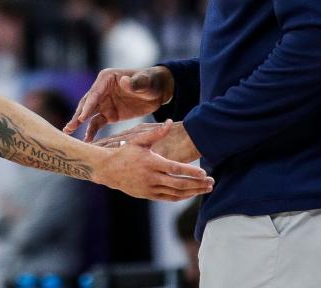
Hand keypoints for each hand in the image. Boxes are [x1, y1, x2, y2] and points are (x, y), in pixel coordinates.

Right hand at [65, 66, 173, 140]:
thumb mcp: (145, 82)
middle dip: (78, 116)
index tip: (82, 118)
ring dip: (79, 123)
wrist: (158, 91)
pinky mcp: (109, 114)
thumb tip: (124, 81)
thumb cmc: (151, 81)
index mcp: (107, 78)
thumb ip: (135, 83)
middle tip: (68, 128)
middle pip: (87, 104)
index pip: (95, 93)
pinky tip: (86, 141)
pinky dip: (91, 131)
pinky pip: (97, 123)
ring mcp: (104, 103)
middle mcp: (101, 90)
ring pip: (89, 114)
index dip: (88, 106)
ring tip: (68, 132)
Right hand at [93, 120, 212, 201]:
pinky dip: (181, 197)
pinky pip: (168, 198)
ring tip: (205, 189)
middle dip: (197, 184)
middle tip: (212, 183)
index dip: (190, 172)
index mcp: (151, 163)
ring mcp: (150, 188)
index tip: (204, 173)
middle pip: (179, 184)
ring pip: (175, 193)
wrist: (108, 169)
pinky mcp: (148, 195)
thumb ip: (157, 133)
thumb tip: (169, 122)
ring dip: (192, 192)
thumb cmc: (125, 152)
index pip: (175, 169)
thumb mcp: (139, 140)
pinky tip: (191, 193)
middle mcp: (151, 177)